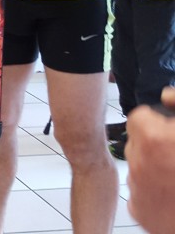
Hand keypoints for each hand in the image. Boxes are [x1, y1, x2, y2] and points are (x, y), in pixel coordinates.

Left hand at [127, 87, 174, 232]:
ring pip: (137, 167)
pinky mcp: (139, 211)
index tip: (167, 130)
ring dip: (153, 168)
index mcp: (154, 139)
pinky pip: (139, 193)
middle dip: (153, 144)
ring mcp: (137, 188)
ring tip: (174, 174)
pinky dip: (152, 192)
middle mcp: (139, 162)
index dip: (154, 122)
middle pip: (136, 142)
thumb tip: (165, 95)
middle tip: (173, 154)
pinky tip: (170, 193)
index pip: (137, 118)